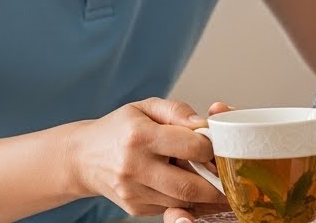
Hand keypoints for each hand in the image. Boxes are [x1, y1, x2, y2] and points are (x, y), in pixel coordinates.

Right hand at [68, 97, 223, 216]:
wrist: (84, 157)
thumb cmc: (120, 128)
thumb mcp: (145, 107)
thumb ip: (177, 111)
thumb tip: (204, 124)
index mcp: (140, 136)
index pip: (192, 147)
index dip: (211, 147)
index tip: (218, 145)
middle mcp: (135, 167)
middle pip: (191, 186)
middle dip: (218, 184)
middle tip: (232, 177)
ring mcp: (134, 192)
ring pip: (184, 202)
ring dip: (207, 196)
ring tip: (218, 184)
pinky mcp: (135, 208)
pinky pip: (171, 207)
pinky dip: (188, 201)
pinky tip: (193, 188)